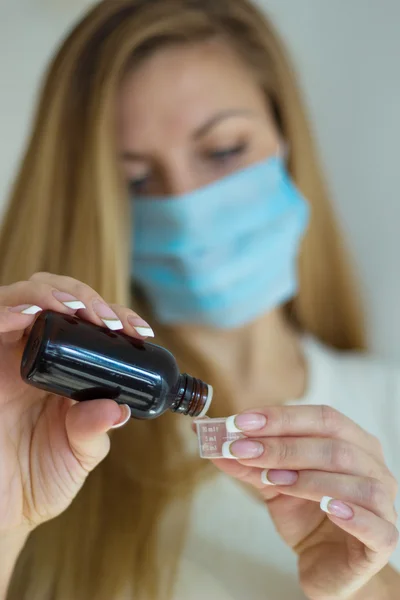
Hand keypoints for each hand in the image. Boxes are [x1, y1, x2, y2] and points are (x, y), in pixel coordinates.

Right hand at [0, 272, 152, 535]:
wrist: (0, 509)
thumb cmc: (37, 480)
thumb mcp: (78, 454)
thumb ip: (94, 430)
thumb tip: (118, 409)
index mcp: (63, 368)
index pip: (88, 322)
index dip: (114, 315)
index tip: (139, 330)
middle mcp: (32, 354)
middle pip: (55, 296)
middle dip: (86, 297)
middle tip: (111, 322)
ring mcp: (4, 354)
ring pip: (23, 296)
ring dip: (53, 293)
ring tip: (80, 312)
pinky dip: (12, 307)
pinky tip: (33, 313)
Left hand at [210, 405, 398, 599]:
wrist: (326, 565)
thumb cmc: (306, 516)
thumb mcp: (272, 483)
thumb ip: (248, 462)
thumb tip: (212, 440)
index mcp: (353, 442)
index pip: (323, 417)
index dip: (282, 417)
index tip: (241, 422)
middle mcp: (373, 467)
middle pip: (334, 446)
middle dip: (285, 446)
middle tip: (244, 449)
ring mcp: (383, 503)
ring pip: (355, 482)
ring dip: (308, 477)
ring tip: (273, 480)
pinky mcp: (383, 540)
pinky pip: (376, 525)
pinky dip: (351, 513)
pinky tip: (326, 508)